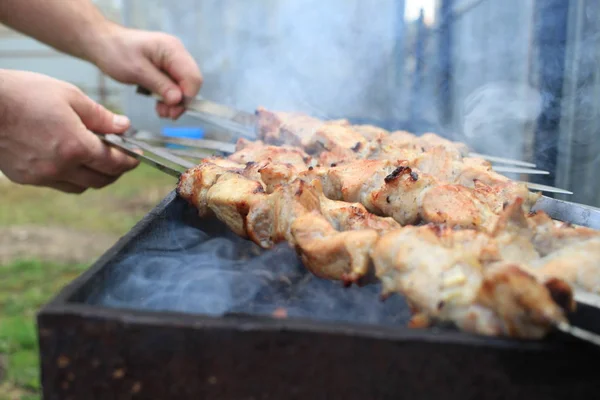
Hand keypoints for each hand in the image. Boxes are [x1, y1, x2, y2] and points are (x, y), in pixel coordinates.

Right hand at [0, 70, 138, 192]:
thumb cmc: (22, 94)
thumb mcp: (69, 95)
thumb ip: (100, 116)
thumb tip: (124, 127)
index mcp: (76, 146)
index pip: (115, 162)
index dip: (130, 160)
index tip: (136, 156)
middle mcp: (61, 166)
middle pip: (102, 180)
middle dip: (117, 170)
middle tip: (121, 158)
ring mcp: (42, 176)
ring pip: (82, 186)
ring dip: (95, 176)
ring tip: (97, 159)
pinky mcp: (26, 178)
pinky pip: (59, 185)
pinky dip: (72, 177)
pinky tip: (71, 161)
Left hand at [91, 26, 202, 119]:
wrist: (103, 43)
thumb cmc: (116, 52)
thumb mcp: (137, 71)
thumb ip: (160, 85)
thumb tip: (178, 100)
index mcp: (172, 49)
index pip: (193, 77)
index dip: (186, 97)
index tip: (171, 111)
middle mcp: (177, 54)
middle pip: (191, 83)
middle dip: (181, 101)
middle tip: (165, 114)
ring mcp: (173, 61)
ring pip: (184, 87)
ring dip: (175, 102)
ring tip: (160, 111)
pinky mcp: (168, 68)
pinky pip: (176, 86)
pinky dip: (169, 98)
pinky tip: (159, 105)